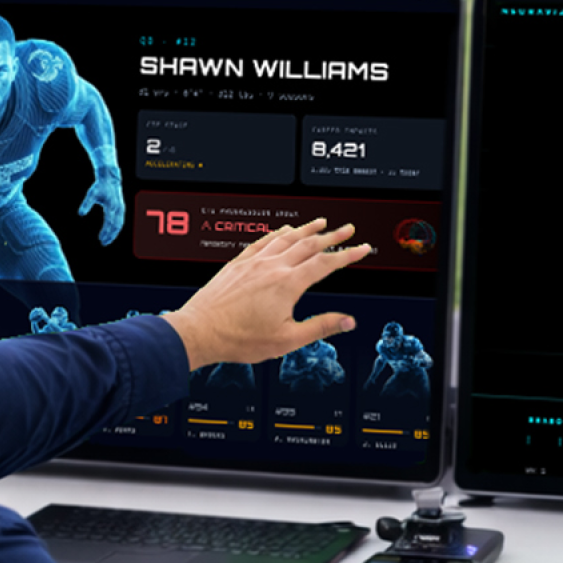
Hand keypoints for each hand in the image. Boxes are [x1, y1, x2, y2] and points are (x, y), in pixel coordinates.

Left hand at [80, 169, 126, 245]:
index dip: (105, 232)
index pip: (109, 223)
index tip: (100, 239)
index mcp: (111, 206)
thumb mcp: (91, 194)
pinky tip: (111, 231)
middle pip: (116, 226)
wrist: (110, 179)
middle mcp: (118, 208)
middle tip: (104, 243)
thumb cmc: (99, 187)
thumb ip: (86, 204)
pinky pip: (120, 221)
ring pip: (120, 224)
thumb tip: (80, 214)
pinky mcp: (121, 208)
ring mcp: (121, 208)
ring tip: (107, 239)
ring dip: (114, 233)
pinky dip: (116, 228)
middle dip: (111, 236)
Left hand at [165, 218, 369, 369]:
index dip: (347, 254)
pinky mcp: (237, 264)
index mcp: (287, 284)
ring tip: (320, 223)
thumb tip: (348, 321)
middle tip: (347, 228)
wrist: (200, 331)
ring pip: (285, 238)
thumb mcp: (287, 340)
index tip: (362, 247)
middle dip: (332, 235)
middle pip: (308, 244)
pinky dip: (277, 233)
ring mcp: (252, 263)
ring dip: (305, 229)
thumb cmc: (239, 338)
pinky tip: (282, 231)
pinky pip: (261, 241)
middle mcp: (271, 267)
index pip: (325, 263)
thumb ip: (320, 328)